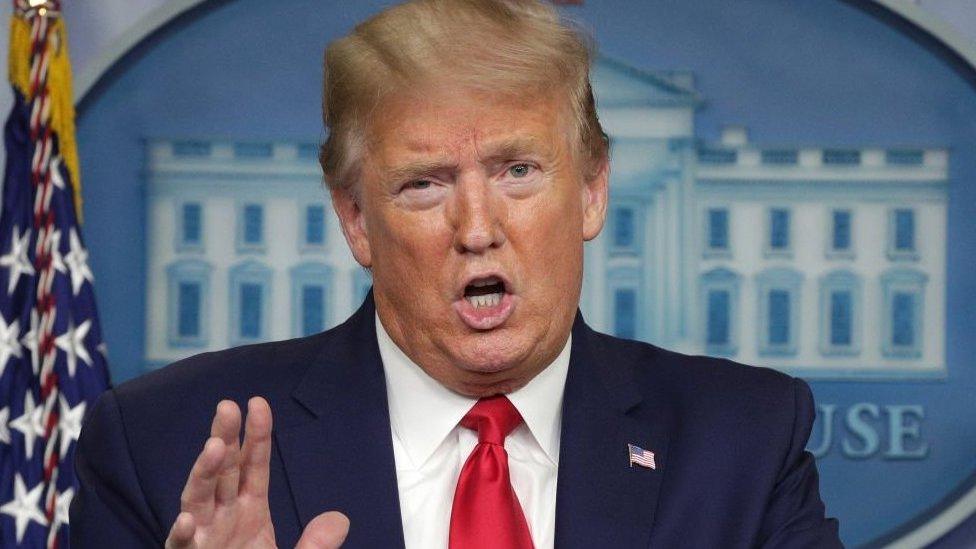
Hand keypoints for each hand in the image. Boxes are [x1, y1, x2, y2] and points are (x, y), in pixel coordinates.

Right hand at [165, 397, 349, 547]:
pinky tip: (190, 520)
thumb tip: (340, 519)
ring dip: (203, 475)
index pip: (252, 467)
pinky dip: (185, 535)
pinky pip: (184, 548)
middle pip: (222, 472)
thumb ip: (316, 546)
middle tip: (227, 406)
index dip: (256, 436)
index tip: (259, 404)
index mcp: (248, 513)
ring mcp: (203, 540)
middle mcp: (222, 520)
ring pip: (197, 501)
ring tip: (214, 448)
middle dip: (224, 439)